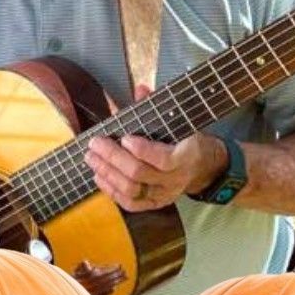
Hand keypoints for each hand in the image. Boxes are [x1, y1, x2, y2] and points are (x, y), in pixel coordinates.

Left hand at [85, 85, 228, 211]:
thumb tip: (140, 89)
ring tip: (91, 158)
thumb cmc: (185, 140)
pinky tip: (99, 176)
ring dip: (107, 173)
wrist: (203, 167)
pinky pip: (130, 204)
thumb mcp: (178, 123)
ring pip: (131, 189)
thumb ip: (156, 108)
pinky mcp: (154, 204)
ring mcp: (164, 194)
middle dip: (113, 157)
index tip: (124, 137)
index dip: (141, 150)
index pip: (163, 160)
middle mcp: (175, 179)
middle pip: (139, 173)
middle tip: (95, 143)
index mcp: (185, 157)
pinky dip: (111, 191)